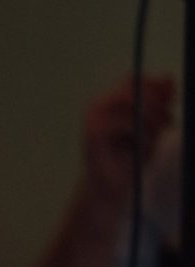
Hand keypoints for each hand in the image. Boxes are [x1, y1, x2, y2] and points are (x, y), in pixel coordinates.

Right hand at [80, 75, 174, 205]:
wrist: (111, 188)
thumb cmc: (131, 158)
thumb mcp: (152, 126)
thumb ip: (158, 103)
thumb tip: (169, 78)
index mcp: (109, 101)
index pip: (134, 80)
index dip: (156, 85)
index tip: (174, 98)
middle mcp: (97, 105)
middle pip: (133, 87)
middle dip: (157, 102)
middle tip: (169, 121)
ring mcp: (93, 118)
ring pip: (132, 102)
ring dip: (151, 118)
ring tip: (157, 135)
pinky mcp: (94, 132)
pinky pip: (127, 121)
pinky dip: (141, 132)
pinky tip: (143, 144)